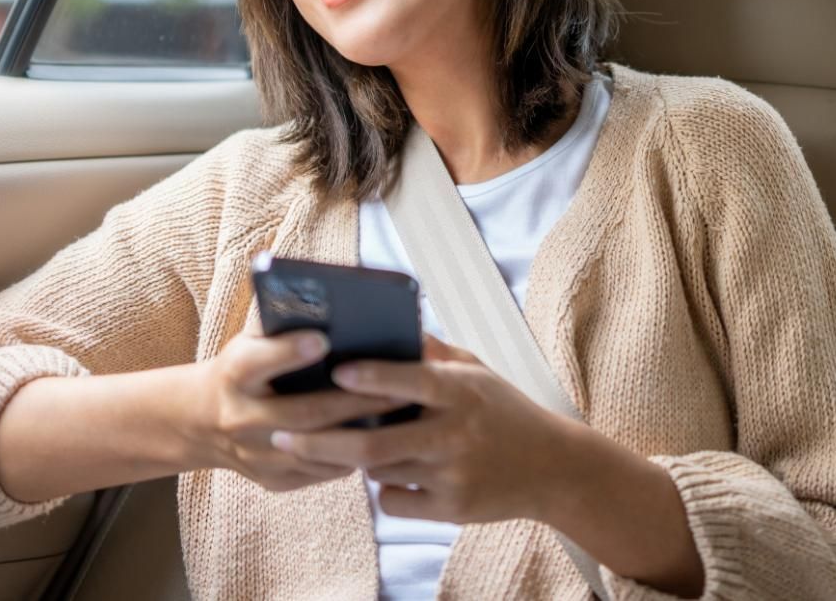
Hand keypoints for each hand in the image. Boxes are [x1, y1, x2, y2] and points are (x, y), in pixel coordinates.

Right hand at [192, 310, 413, 492]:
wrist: (204, 422)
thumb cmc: (244, 368)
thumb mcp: (250, 340)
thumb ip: (281, 327)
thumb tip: (332, 308)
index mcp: (234, 374)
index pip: (258, 362)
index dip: (290, 352)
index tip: (323, 339)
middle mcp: (241, 418)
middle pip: (304, 414)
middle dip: (353, 403)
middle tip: (398, 390)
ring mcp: (257, 455)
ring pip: (318, 450)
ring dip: (362, 434)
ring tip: (400, 416)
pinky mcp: (273, 480)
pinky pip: (321, 472)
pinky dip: (353, 456)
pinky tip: (381, 438)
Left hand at [268, 334, 582, 523]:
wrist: (553, 469)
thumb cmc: (506, 412)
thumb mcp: (478, 371)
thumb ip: (433, 353)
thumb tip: (390, 325)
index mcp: (463, 392)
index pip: (412, 380)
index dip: (373, 376)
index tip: (335, 370)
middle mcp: (456, 434)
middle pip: (376, 444)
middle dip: (322, 441)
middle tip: (282, 436)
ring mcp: (453, 476)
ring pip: (379, 470)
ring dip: (355, 459)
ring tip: (337, 445)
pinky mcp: (452, 510)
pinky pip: (394, 501)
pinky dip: (384, 488)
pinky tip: (390, 474)